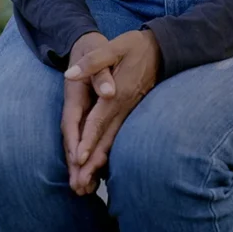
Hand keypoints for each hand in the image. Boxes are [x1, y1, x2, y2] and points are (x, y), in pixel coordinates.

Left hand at [64, 29, 161, 192]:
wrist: (163, 49)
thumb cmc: (136, 46)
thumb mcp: (115, 46)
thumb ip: (93, 62)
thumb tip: (70, 75)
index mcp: (117, 93)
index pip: (99, 121)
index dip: (87, 139)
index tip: (78, 159)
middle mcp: (124, 107)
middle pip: (105, 139)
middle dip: (91, 162)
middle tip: (79, 185)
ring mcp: (130, 112)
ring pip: (113, 142)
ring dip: (100, 163)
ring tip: (88, 184)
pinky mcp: (132, 113)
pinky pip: (119, 137)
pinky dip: (109, 153)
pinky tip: (102, 166)